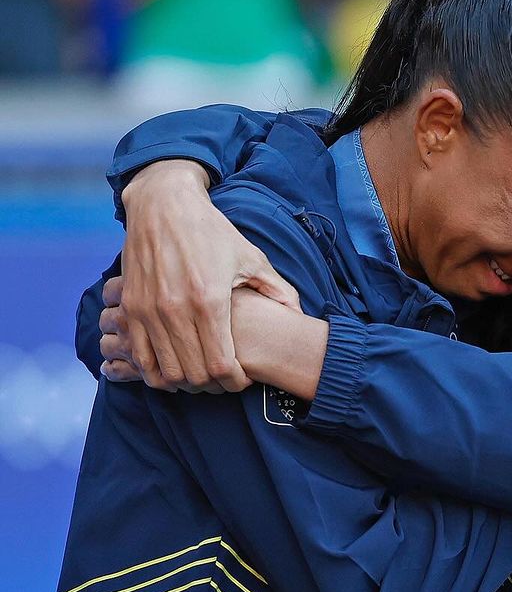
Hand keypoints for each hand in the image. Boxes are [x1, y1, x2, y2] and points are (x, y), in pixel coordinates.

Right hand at [115, 159, 299, 391]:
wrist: (163, 205)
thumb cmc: (213, 232)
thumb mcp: (252, 258)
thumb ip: (279, 290)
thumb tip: (299, 317)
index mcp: (210, 301)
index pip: (222, 366)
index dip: (235, 382)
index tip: (242, 379)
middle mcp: (175, 309)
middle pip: (195, 375)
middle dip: (214, 386)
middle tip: (224, 381)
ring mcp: (148, 310)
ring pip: (166, 373)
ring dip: (186, 383)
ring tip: (201, 376)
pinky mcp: (130, 308)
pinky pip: (140, 358)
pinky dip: (157, 372)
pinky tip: (174, 366)